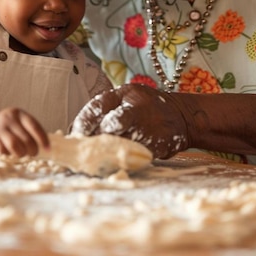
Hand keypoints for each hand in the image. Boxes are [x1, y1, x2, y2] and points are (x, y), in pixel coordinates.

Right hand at [0, 107, 48, 156]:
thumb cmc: (11, 125)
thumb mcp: (21, 121)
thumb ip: (32, 130)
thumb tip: (47, 147)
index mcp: (19, 114)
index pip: (34, 126)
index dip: (42, 139)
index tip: (48, 149)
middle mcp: (9, 119)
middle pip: (25, 138)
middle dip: (32, 149)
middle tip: (34, 153)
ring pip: (13, 145)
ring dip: (21, 153)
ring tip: (23, 154)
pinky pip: (2, 150)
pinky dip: (9, 154)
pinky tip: (10, 153)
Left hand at [71, 84, 188, 158]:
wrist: (181, 115)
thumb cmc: (146, 107)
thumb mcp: (126, 99)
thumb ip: (104, 110)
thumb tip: (74, 131)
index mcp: (126, 93)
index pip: (99, 106)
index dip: (84, 122)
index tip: (75, 135)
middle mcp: (138, 108)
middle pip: (111, 125)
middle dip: (95, 139)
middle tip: (85, 149)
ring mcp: (150, 127)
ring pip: (122, 143)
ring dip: (107, 152)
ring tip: (96, 159)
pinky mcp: (159, 145)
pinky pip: (136, 155)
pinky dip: (123, 160)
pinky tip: (115, 162)